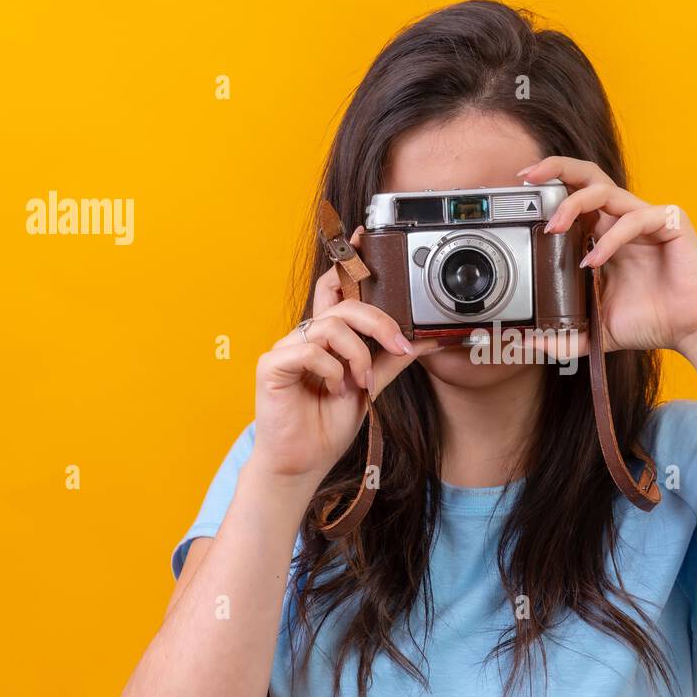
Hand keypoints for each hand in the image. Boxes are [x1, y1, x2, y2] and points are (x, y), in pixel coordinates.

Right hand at [248, 227, 436, 482]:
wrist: (303, 462)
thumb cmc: (328, 424)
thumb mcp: (370, 387)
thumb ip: (392, 360)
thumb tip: (425, 340)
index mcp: (327, 337)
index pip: (336, 289)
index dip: (348, 261)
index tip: (365, 234)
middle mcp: (305, 336)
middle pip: (343, 305)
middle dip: (378, 321)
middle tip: (399, 345)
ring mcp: (286, 348)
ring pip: (331, 326)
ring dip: (356, 356)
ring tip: (360, 383)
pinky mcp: (271, 366)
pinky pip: (309, 351)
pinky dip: (331, 369)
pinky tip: (334, 389)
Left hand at [517, 157, 696, 355]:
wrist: (693, 331)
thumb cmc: (652, 321)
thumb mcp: (597, 329)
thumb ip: (565, 334)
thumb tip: (529, 343)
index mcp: (606, 233)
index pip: (575, 195)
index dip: (549, 185)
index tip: (519, 188)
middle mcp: (623, 219)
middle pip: (587, 175)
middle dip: (555, 168)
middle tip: (527, 177)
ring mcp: (647, 217)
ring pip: (605, 191)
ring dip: (574, 204)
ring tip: (554, 227)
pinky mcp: (670, 222)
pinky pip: (633, 220)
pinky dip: (610, 240)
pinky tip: (595, 262)